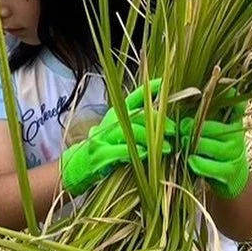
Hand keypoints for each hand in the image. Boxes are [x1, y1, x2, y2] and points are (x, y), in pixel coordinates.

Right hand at [60, 80, 171, 197]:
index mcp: (116, 114)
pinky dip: (135, 152)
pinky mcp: (100, 154)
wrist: (77, 166)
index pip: (134, 98)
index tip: (164, 83)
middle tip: (173, 130)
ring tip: (168, 148)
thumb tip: (163, 120)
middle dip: (158, 122)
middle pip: (137, 116)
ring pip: (130, 132)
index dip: (149, 88)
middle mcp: (110, 122)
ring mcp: (103, 137)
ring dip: (151, 140)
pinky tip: (147, 155)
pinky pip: (121, 151)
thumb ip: (136, 125)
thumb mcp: (118, 132)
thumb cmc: (103, 148)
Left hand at [177, 103, 249, 199]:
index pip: (237, 106)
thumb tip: (178, 94)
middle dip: (199, 127)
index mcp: (232, 120)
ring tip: (184, 142)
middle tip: (181, 126)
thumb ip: (200, 111)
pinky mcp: (230, 171)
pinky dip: (201, 165)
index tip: (222, 91)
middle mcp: (237, 135)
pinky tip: (190, 161)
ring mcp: (235, 154)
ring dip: (198, 145)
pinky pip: (215, 168)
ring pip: (218, 148)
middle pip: (221, 129)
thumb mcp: (210, 126)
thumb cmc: (211, 145)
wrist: (229, 175)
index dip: (231, 98)